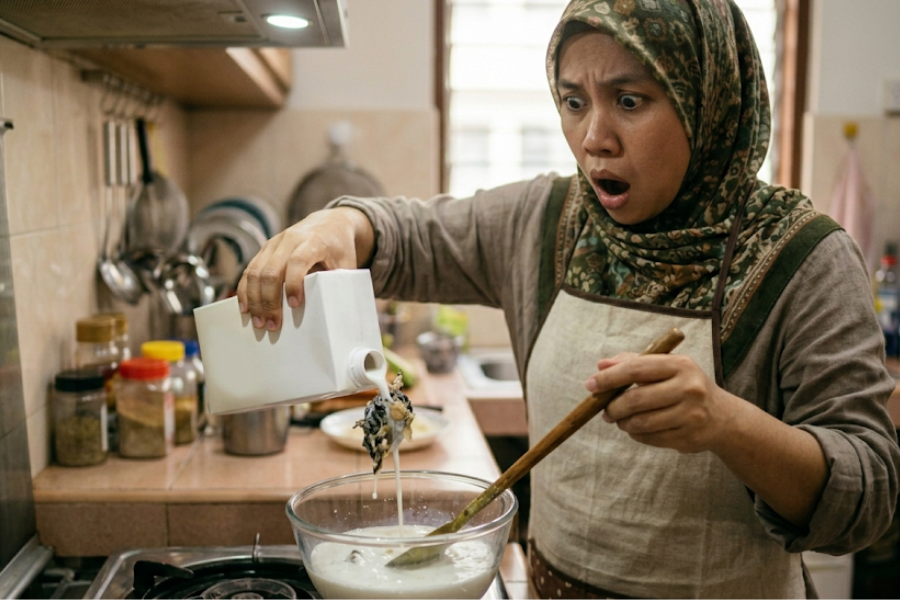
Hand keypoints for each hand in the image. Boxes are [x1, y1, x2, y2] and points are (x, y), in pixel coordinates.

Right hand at [236, 207, 374, 329]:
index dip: (294, 283)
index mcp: (313, 241)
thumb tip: (338, 314)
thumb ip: (340, 283)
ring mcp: (274, 243)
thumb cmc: (340, 248)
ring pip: (256, 271)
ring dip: (255, 299)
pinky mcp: (265, 249)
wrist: (330, 223)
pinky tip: (246, 308)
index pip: (298, 261)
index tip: (294, 304)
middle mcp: (290, 239)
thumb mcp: (347, 263)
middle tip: (272, 325)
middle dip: (269, 301)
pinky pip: (249, 270)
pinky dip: (245, 290)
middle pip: (272, 270)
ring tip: (259, 323)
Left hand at [586, 353, 737, 453]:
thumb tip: (601, 366)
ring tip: (620, 420)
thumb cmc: (686, 386)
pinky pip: (650, 438)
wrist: (723, 418)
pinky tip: (638, 429)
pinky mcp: (689, 438)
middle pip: (635, 399)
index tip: (590, 385)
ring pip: (640, 423)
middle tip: (604, 410)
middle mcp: (689, 388)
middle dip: (612, 407)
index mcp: (681, 365)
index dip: (609, 378)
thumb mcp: (667, 367)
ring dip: (623, 423)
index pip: (635, 369)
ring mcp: (691, 415)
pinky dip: (637, 435)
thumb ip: (634, 363)